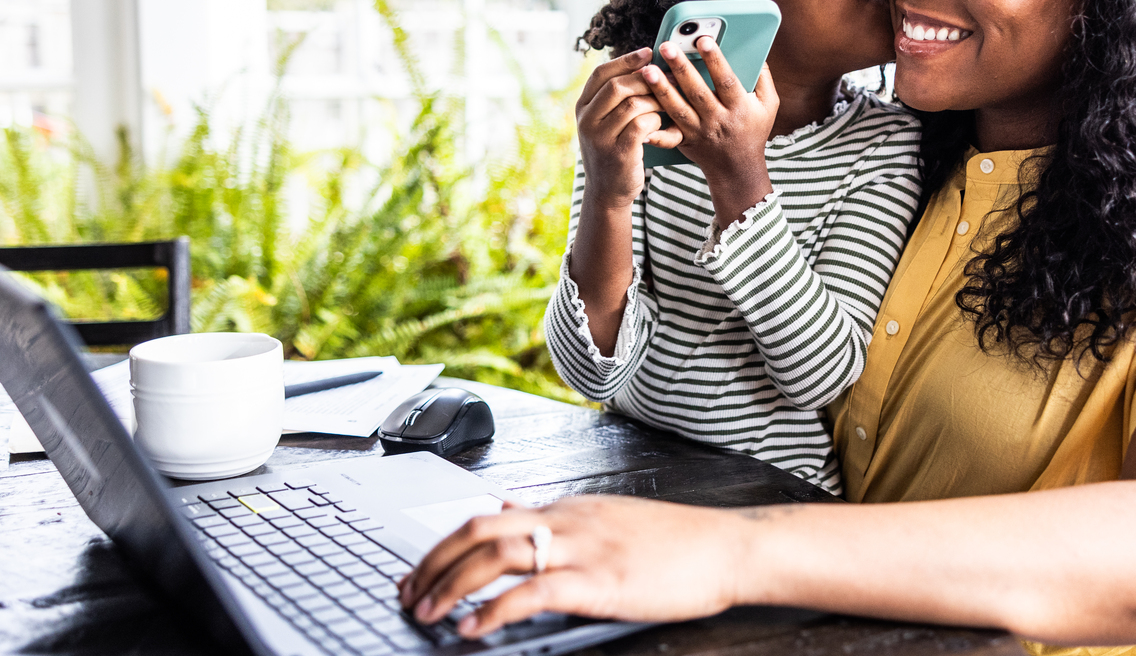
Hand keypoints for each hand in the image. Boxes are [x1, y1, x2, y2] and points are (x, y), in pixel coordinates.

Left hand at [398, 496, 748, 636]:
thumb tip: (513, 506)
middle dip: (433, 563)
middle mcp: (566, 521)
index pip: (488, 516)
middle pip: (478, 529)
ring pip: (496, 554)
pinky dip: (493, 610)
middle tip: (408, 593)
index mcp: (566, 508)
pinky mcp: (600, 581)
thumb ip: (558, 516)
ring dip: (450, 585)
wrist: (726, 547)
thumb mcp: (608, 517)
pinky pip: (533, 591)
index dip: (444, 546)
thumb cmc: (677, 541)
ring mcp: (582, 549)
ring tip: (427, 612)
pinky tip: (474, 628)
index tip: (419, 573)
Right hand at [575, 48, 682, 207]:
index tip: (648, 52)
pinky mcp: (618, 153)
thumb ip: (616, 99)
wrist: (607, 191)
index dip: (625, 60)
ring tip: (668, 104)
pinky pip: (643, 125)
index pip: (600, 73)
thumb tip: (645, 67)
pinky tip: (662, 126)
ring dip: (656, 101)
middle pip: (617, 86)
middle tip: (668, 78)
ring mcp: (600, 138)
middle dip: (647, 79)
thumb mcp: (605, 122)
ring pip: (633, 105)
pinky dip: (657, 122)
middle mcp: (586, 120)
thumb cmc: (614, 150)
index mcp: (582, 107)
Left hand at [640, 37, 777, 223]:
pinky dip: (654, 128)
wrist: (738, 169)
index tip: (703, 40)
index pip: (727, 81)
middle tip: (666, 47)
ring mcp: (699, 131)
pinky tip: (639, 113)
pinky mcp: (684, 140)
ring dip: (661, 90)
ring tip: (647, 70)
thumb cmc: (753, 130)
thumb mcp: (768, 105)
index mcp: (739, 107)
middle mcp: (718, 120)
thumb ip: (763, 78)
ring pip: (678, 109)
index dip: (716, 60)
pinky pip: (667, 134)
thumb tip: (756, 52)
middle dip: (681, 68)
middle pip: (698, 92)